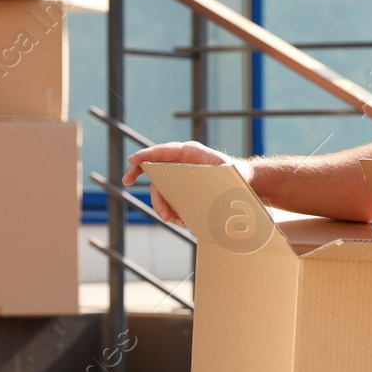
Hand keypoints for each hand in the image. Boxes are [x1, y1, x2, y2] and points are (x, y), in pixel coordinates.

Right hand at [122, 140, 248, 225]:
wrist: (244, 182)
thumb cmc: (236, 174)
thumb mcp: (229, 172)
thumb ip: (218, 173)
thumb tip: (211, 181)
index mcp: (190, 153)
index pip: (163, 151)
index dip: (146, 155)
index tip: (132, 161)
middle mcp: (181, 162)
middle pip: (155, 170)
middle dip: (143, 180)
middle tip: (127, 183)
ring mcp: (180, 175)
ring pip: (161, 189)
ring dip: (161, 205)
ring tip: (172, 219)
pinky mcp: (182, 187)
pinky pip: (169, 198)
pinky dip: (169, 209)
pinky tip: (179, 220)